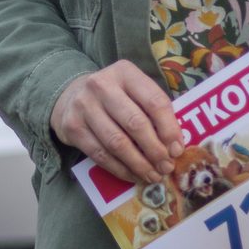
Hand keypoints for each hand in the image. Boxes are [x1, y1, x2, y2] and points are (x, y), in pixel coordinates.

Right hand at [50, 60, 183, 184]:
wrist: (70, 96)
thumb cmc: (114, 96)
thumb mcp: (133, 91)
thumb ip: (153, 111)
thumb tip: (174, 146)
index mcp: (125, 72)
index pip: (154, 102)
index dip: (169, 129)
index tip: (177, 150)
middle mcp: (102, 85)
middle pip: (135, 123)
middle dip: (155, 150)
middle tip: (166, 167)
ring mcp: (84, 106)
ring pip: (117, 143)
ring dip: (139, 164)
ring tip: (153, 175)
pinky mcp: (72, 127)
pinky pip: (101, 154)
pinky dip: (120, 169)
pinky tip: (133, 175)